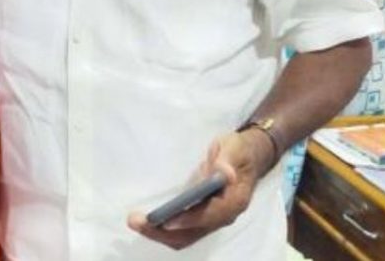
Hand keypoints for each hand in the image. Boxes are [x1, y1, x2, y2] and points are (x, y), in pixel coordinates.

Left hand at [126, 130, 273, 249]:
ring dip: (160, 233)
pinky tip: (148, 221)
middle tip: (136, 221)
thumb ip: (227, 160)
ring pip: (186, 236)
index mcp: (234, 200)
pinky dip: (165, 230)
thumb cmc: (239, 151)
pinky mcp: (203, 217)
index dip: (188, 220)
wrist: (248, 157)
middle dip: (163, 232)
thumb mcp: (234, 148)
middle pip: (193, 233)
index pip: (209, 216)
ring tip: (136, 222)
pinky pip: (184, 230)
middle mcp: (224, 215)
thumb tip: (225, 173)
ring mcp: (213, 219)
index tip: (165, 221)